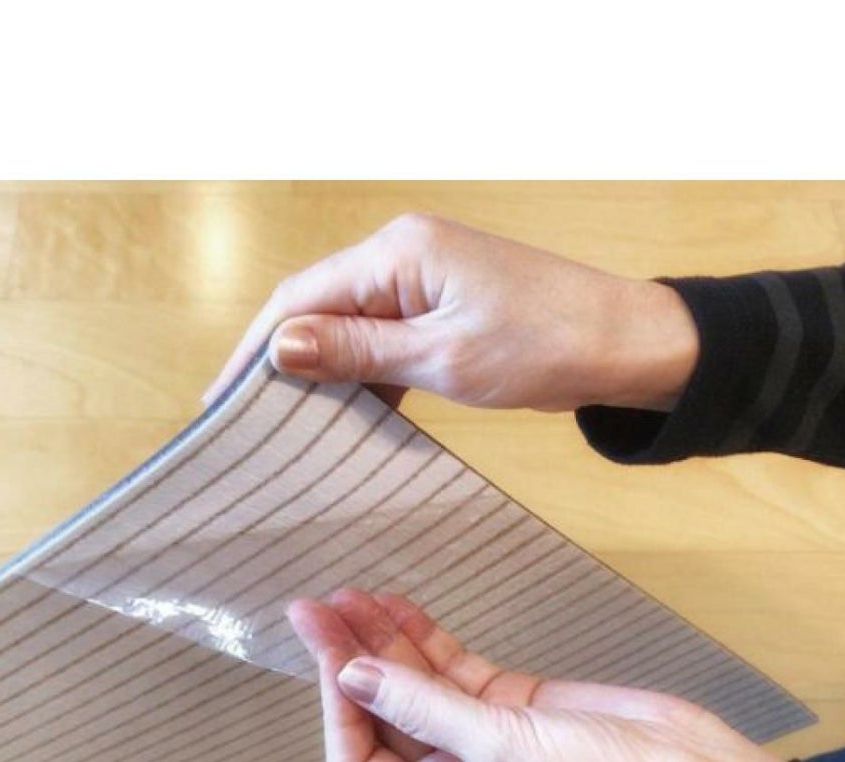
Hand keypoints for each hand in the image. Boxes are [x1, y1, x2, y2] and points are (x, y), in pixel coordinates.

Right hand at [205, 213, 697, 411]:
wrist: (627, 343)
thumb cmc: (545, 346)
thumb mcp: (442, 357)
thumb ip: (357, 351)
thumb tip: (279, 346)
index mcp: (397, 253)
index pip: (299, 297)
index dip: (253, 349)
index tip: (218, 402)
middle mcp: (402, 254)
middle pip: (316, 306)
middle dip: (279, 360)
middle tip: (243, 420)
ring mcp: (422, 277)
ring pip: (348, 323)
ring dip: (320, 369)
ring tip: (285, 423)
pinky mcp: (441, 302)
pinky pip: (383, 335)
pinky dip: (362, 372)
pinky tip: (346, 412)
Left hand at [287, 588, 790, 761]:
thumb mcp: (499, 745)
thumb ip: (421, 705)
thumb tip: (350, 674)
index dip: (335, 708)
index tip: (328, 650)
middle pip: (380, 714)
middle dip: (348, 660)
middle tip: (315, 607)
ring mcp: (479, 733)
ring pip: (413, 682)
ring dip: (382, 640)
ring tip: (348, 594)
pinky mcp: (510, 701)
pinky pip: (451, 666)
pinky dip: (425, 635)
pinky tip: (397, 604)